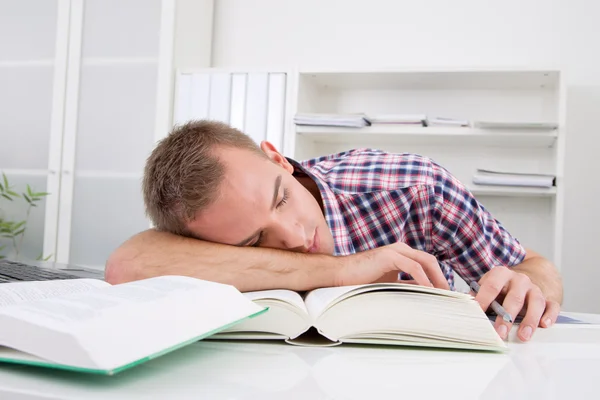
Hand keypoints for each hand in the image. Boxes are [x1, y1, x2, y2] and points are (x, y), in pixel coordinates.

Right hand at [335, 242, 449, 289]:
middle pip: (430, 261)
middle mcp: (400, 249)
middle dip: (442, 277)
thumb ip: (404, 285)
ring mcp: (395, 251)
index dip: (438, 277)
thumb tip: (422, 296)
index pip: (426, 263)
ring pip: (425, 261)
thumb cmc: (360, 280)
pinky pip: (412, 267)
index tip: (445, 293)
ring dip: (436, 278)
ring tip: (442, 293)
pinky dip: (423, 278)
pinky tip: (428, 289)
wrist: (340, 275)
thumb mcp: (388, 284)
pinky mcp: (389, 256)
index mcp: (401, 254)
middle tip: (449, 294)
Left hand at [473, 266, 560, 341]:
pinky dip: (550, 315)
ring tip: (523, 335)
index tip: (478, 313)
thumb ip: (477, 294)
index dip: (484, 299)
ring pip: (536, 302)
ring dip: (529, 320)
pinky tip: (545, 325)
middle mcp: (520, 280)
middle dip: (507, 317)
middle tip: (500, 332)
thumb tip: (465, 307)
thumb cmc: (501, 287)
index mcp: (501, 274)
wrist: (525, 278)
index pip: (491, 286)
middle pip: (514, 298)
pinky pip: (553, 306)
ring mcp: (535, 289)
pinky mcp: (548, 298)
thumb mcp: (487, 285)